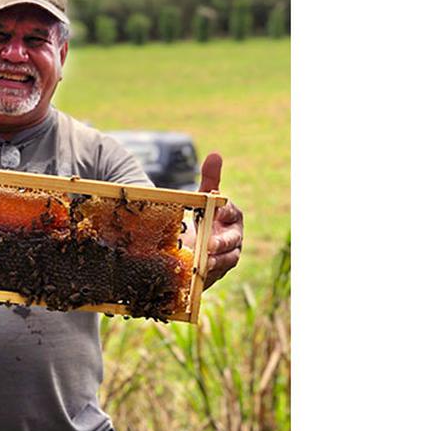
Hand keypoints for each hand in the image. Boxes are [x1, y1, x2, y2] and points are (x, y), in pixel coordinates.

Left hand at [198, 153, 243, 288]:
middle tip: (208, 244)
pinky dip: (207, 275)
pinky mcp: (217, 273)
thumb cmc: (205, 218)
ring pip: (226, 261)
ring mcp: (227, 257)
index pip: (232, 213)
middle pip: (232, 241)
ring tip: (204, 263)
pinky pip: (215, 275)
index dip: (224, 212)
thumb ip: (211, 180)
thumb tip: (215, 155)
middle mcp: (234, 238)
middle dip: (222, 243)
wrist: (197, 245)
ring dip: (216, 262)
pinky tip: (196, 274)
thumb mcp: (204, 200)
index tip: (215, 210)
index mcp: (233, 217)